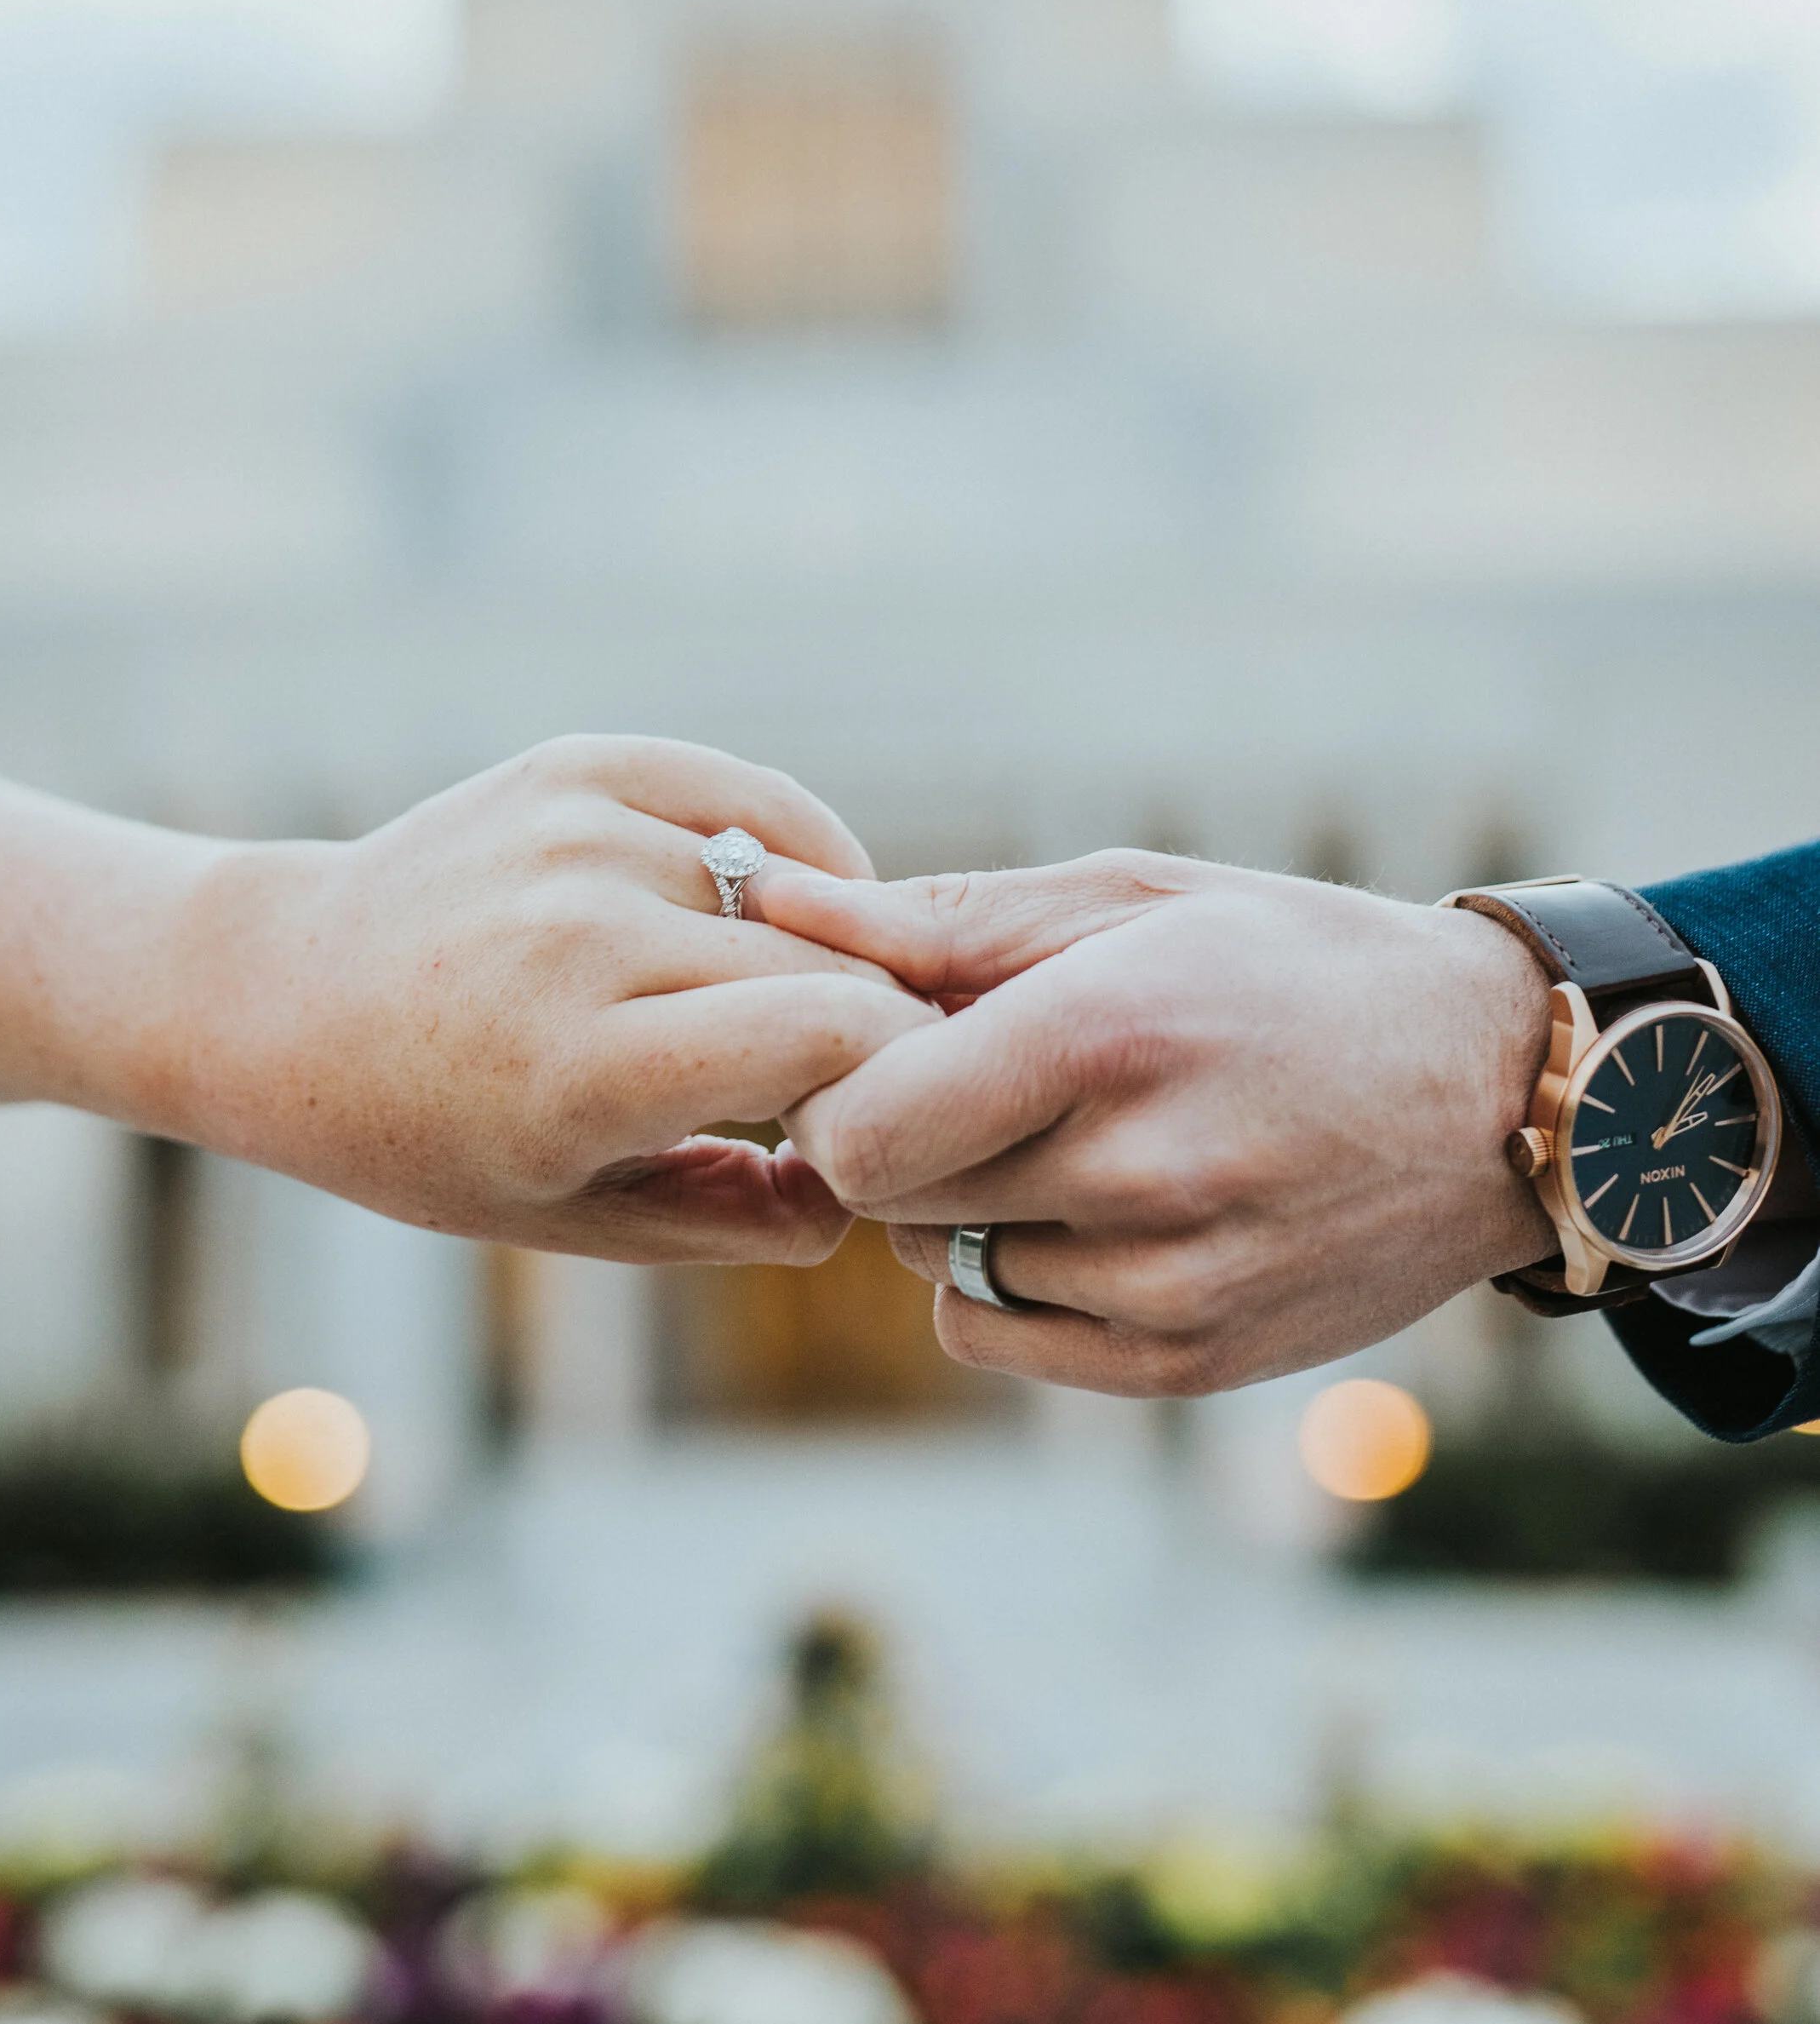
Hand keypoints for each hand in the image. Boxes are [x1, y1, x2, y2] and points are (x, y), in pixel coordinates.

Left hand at [160, 737, 935, 1263]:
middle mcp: (581, 937)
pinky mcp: (577, 765)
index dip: (896, 1076)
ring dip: (830, 943)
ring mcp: (578, 836)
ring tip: (808, 995)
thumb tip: (862, 1193)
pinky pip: (749, 800)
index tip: (903, 1112)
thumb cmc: (427, 1135)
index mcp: (578, 1069)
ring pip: (797, 884)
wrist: (285, 996)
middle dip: (879, 1020)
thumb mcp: (569, 1219)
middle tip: (884, 1066)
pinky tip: (792, 908)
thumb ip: (732, 1218)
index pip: (822, 1040)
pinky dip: (797, 853)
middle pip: (824, 963)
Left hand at [751, 846, 1553, 1391]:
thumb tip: (766, 902)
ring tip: (1070, 1126)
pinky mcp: (1191, 1364)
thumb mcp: (1129, 901)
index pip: (858, 1126)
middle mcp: (1137, 1175)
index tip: (876, 1036)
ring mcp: (1168, 1287)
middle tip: (978, 1067)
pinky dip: (1009, 1273)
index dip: (834, 1083)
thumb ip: (935, 920)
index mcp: (1109, 1034)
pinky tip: (1093, 1203)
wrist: (1498, 1090)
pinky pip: (1001, 1332)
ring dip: (962, 1196)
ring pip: (942, 1259)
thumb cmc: (1291, 962)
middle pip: (893, 1189)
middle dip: (901, 1125)